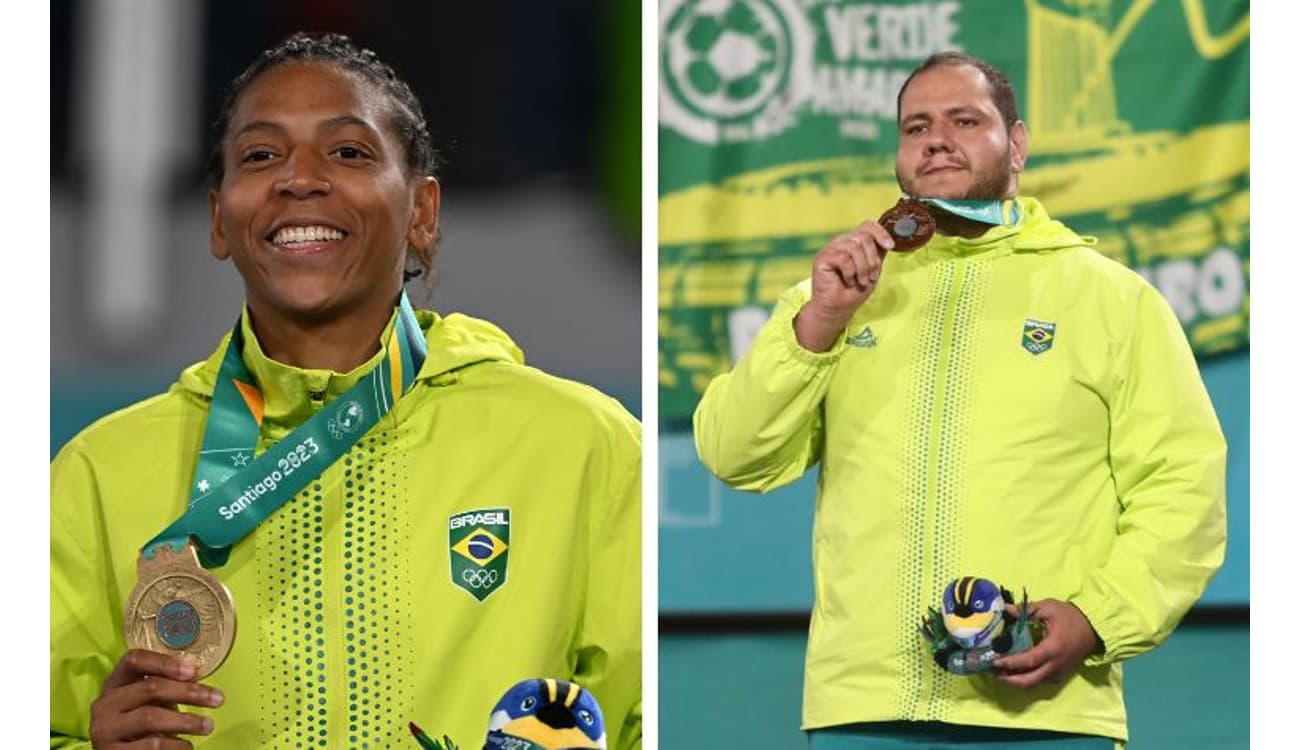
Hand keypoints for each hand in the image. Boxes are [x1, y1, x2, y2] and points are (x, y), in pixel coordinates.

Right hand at [89, 649, 222, 748]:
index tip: (193, 670)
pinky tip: (187, 746)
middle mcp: (105, 704)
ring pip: (150, 718)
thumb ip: (164, 687)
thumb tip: (197, 676)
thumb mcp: (143, 702)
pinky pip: (150, 746)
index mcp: (114, 683)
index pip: (134, 660)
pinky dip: (175, 745)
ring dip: (186, 721)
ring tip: (208, 725)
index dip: (164, 662)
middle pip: (150, 688)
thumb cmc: (136, 723)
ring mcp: (105, 729)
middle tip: (217, 699)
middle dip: (188, 692)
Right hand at [794, 220, 894, 351]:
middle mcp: (841, 242)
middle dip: (872, 260)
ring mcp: (830, 249)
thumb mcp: (873, 269)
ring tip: (860, 281)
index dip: (881, 233)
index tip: (890, 246)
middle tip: (871, 277)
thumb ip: (878, 253)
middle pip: (864, 236)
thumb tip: (890, 240)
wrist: (838, 309)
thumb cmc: (854, 292)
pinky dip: (850, 273)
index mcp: (853, 242)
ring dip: (863, 268)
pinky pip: (843, 258)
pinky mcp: (822, 258)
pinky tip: (847, 281)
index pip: (868, 226)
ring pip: (854, 247)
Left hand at [993, 599, 1097, 688]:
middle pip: (1028, 682)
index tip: (994, 661)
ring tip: (1000, 672)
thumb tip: (1003, 609)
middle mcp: (1055, 665)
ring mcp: (1058, 673)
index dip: (1009, 663)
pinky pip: (1040, 681)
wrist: (1093, 628)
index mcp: (1052, 649)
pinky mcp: (1060, 675)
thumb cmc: (1070, 617)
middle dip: (1008, 680)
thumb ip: (1025, 610)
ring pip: (1034, 684)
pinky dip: (1026, 679)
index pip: (1027, 661)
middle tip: (992, 671)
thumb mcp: (1048, 608)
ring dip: (1016, 681)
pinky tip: (1015, 670)